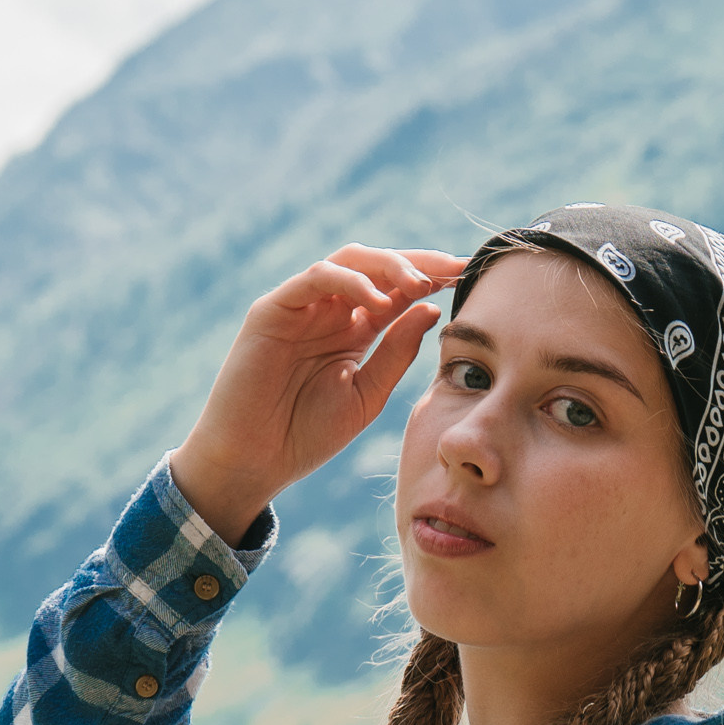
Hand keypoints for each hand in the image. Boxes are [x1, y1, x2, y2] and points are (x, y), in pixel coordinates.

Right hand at [170, 244, 464, 544]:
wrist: (253, 463)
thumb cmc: (304, 435)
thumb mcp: (367, 395)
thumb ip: (397, 352)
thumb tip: (432, 309)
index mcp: (354, 330)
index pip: (398, 291)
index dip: (434, 279)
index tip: (470, 279)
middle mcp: (329, 310)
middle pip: (378, 265)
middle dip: (419, 262)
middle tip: (454, 269)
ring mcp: (300, 307)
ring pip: (349, 261)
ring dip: (388, 265)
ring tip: (418, 283)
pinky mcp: (272, 310)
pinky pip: (315, 279)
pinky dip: (350, 280)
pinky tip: (378, 298)